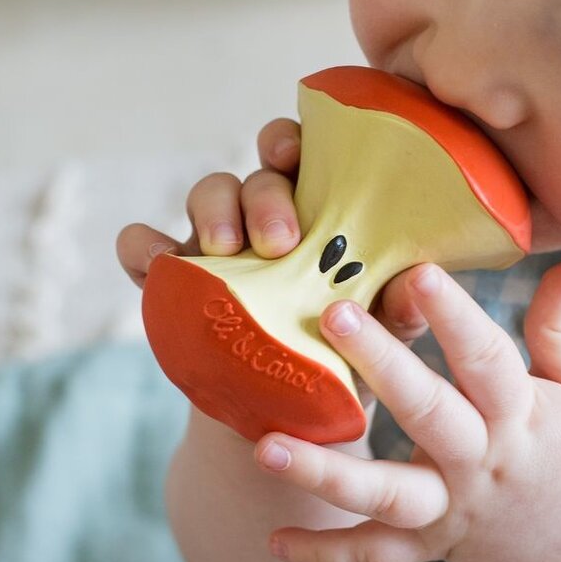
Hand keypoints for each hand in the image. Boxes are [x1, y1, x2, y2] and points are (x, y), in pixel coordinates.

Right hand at [116, 117, 429, 366]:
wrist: (290, 419)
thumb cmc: (345, 359)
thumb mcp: (380, 338)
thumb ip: (399, 309)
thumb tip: (416, 283)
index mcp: (320, 214)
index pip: (305, 156)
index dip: (292, 142)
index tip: (294, 157)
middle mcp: (266, 218)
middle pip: (258, 176)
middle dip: (264, 197)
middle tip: (279, 242)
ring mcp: (217, 246)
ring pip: (206, 194)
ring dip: (213, 212)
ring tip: (224, 251)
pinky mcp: (175, 281)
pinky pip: (143, 247)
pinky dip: (144, 246)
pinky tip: (161, 263)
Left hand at [255, 259, 560, 561]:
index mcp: (523, 416)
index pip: (487, 360)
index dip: (455, 317)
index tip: (419, 273)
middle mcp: (483, 464)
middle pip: (427, 414)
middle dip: (382, 366)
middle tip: (331, 316)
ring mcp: (455, 512)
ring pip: (387, 497)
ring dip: (326, 474)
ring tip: (264, 449)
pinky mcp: (435, 547)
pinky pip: (376, 556)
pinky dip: (326, 554)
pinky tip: (274, 542)